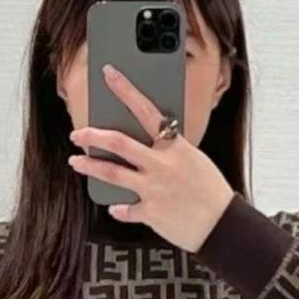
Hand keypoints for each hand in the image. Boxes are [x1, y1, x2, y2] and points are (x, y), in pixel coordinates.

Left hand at [67, 63, 233, 250]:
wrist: (222, 224)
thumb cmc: (212, 191)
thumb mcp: (194, 160)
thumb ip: (170, 151)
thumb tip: (148, 145)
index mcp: (175, 147)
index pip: (146, 111)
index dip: (125, 90)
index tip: (109, 74)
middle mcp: (161, 165)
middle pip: (118, 143)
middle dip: (93, 136)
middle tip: (77, 134)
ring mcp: (153, 189)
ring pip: (112, 173)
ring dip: (89, 166)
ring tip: (76, 162)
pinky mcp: (150, 213)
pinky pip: (125, 210)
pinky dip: (118, 209)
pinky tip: (115, 207)